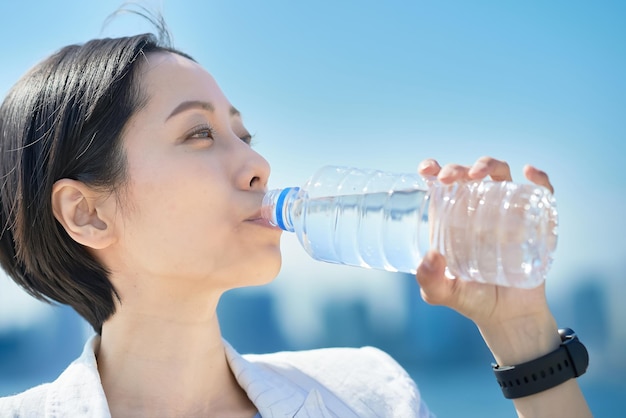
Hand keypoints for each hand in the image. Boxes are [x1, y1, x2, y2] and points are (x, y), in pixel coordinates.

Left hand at [415, 156, 559, 364]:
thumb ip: (431, 281)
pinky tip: (531, 174)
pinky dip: (539, 179)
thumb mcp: (443, 293)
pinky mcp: (535, 223)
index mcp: (453, 219)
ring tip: (479, 174)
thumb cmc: (472, 300)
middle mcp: (478, 210)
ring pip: (500, 176)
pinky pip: (540, 194)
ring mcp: (507, 213)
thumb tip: (431, 257)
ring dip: (490, 165)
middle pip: (469, 175)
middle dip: (459, 168)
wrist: (509, 317)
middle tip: (451, 178)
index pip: (443, 186)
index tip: (428, 168)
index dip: (435, 170)